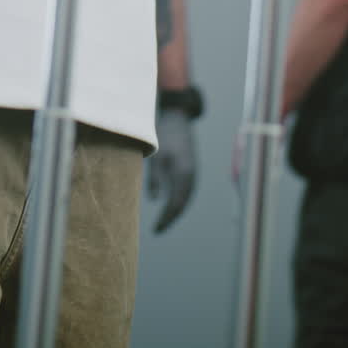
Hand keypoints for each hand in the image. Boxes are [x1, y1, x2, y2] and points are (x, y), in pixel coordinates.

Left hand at [146, 109, 196, 232]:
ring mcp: (192, 172)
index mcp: (184, 174)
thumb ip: (155, 178)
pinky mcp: (189, 168)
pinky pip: (185, 190)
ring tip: (163, 221)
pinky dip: (178, 200)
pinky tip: (169, 204)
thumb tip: (156, 200)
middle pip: (182, 204)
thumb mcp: (157, 157)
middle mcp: (191, 176)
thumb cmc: (164, 136)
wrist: (177, 118)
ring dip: (175, 210)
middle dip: (171, 218)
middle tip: (158, 229)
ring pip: (185, 198)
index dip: (167, 219)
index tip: (156, 230)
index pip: (176, 204)